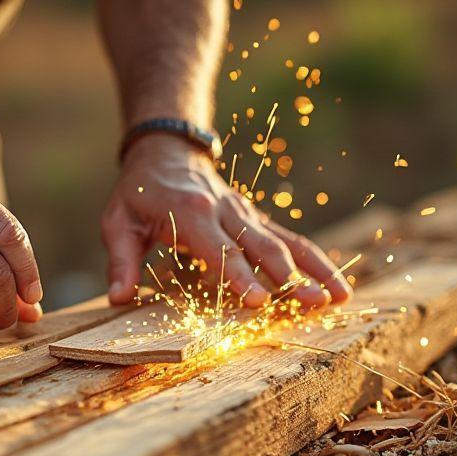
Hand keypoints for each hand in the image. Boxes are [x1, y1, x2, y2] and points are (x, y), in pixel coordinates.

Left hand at [102, 133, 351, 308]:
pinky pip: (292, 240)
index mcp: (190, 212)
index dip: (238, 276)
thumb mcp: (118, 222)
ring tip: (338, 298)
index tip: (258, 300)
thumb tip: (119, 298)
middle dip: (288, 277)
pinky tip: (338, 288)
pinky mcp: (258, 220)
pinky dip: (317, 263)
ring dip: (314, 271)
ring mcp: (246, 215)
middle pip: (261, 247)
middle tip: (310, 303)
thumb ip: (121, 260)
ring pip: (287, 242)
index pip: (218, 249)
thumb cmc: (139, 192)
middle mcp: (225, 211)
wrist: (166, 151)